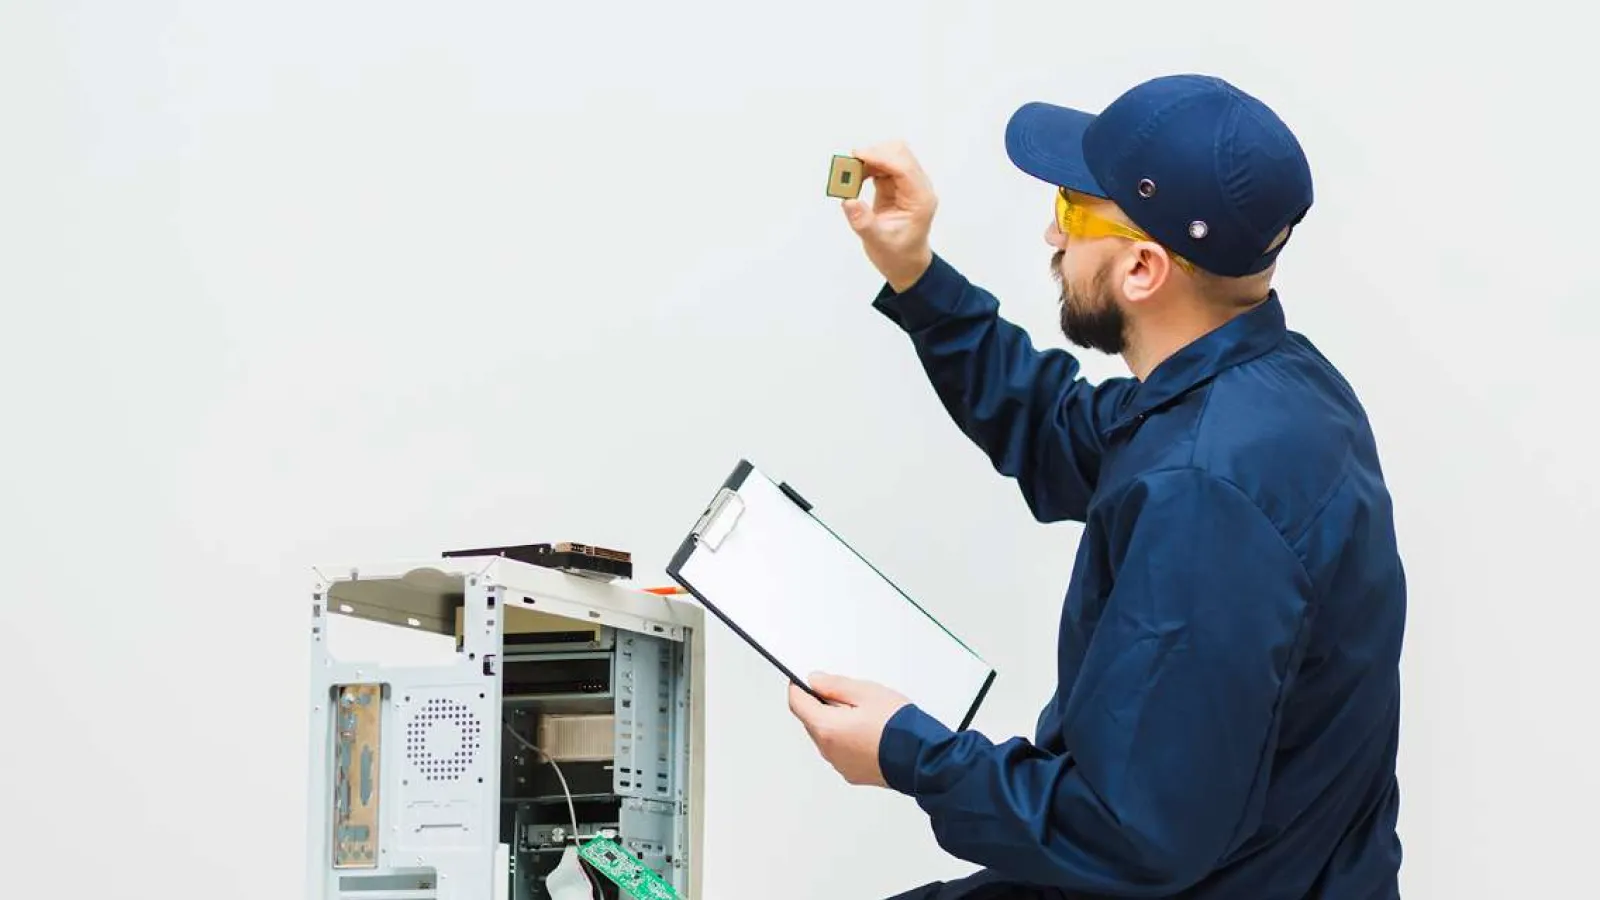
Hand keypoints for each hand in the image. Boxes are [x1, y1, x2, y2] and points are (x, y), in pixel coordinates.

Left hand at [788, 672, 911, 787]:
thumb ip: (835, 685)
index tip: (803, 679)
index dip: (798, 687)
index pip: (797, 703)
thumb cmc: (899, 728)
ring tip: (864, 714)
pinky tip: (869, 732)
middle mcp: (828, 751)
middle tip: (846, 695)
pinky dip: (847, 740)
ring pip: (827, 737)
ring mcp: (840, 765)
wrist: (923, 759)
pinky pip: (841, 751)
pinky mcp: (853, 773)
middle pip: (812, 721)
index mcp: (827, 728)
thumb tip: (815, 681)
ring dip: (836, 724)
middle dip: (821, 705)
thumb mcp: (867, 693)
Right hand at [842, 141, 936, 291]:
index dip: (881, 157)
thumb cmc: (898, 255)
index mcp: (920, 199)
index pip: (904, 167)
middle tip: (849, 168)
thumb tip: (849, 201)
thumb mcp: (879, 243)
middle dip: (874, 155)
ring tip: (849, 178)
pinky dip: (866, 168)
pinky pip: (881, 166)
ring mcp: (907, 184)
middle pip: (899, 154)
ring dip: (868, 161)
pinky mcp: (896, 185)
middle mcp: (917, 187)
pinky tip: (854, 180)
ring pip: (889, 156)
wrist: (905, 263)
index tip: (858, 155)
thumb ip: (864, 222)